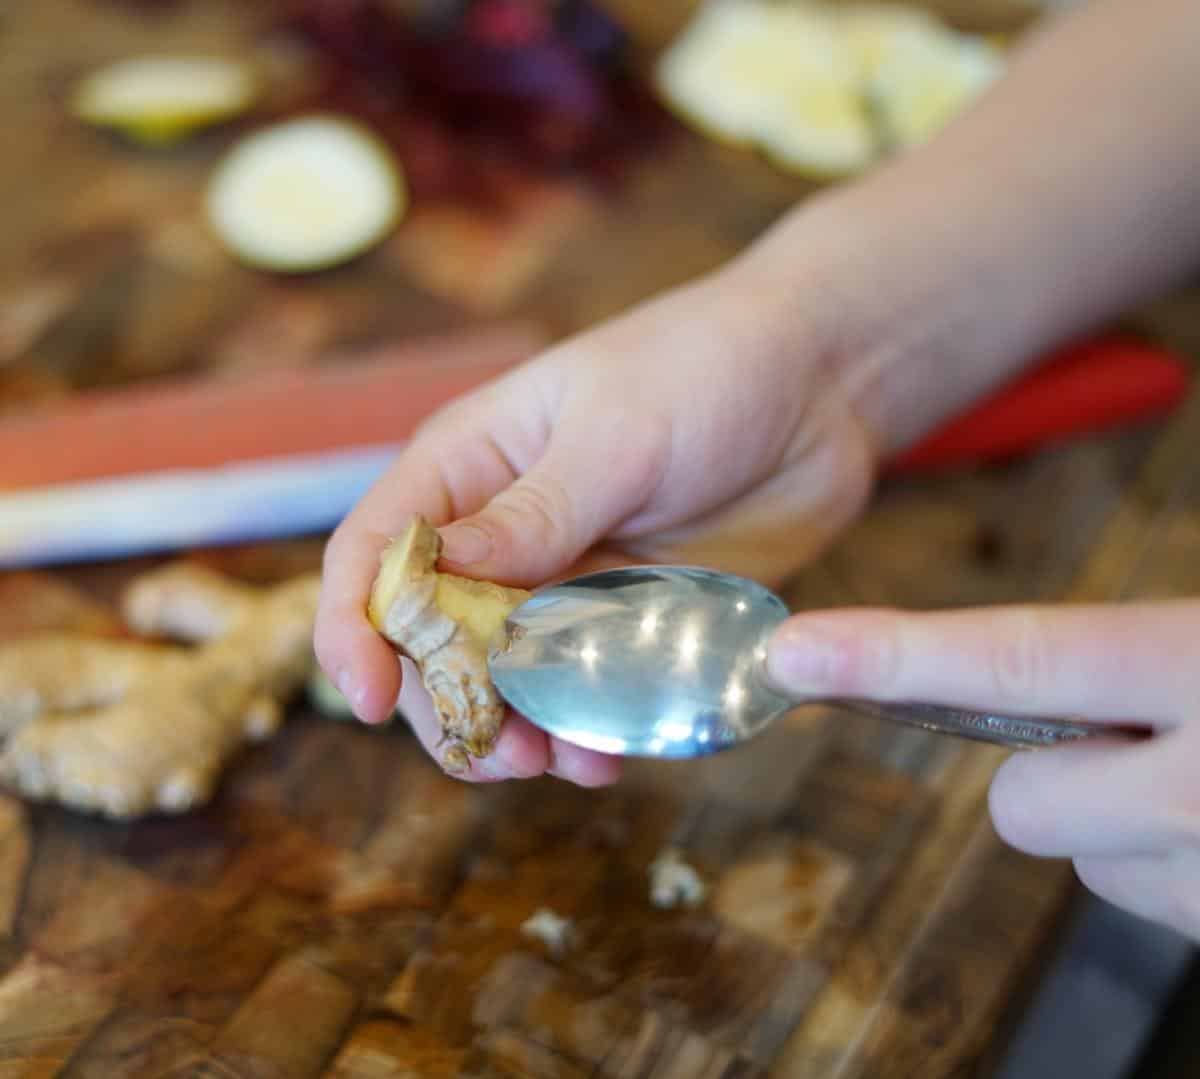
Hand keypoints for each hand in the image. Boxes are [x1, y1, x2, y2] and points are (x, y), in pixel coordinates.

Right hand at [315, 249, 879, 784]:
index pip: (373, 552)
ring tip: (562, 761)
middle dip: (451, 703)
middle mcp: (502, 532)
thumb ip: (532, 513)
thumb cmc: (703, 369)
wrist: (817, 386)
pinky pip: (584, 689)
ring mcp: (563, 580)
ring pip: (505, 679)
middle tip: (501, 753)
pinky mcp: (624, 617)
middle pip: (431, 639)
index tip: (369, 698)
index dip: (355, 628)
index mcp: (470, 466)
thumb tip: (432, 573)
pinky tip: (607, 753)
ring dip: (516, 732)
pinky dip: (584, 729)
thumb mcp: (616, 434)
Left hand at [766, 601, 1199, 938]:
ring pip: (1083, 856)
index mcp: (1192, 666)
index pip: (1017, 662)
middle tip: (1133, 740)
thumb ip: (1115, 657)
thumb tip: (990, 678)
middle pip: (1020, 801)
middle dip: (1045, 778)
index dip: (893, 658)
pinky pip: (1142, 892)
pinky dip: (1166, 862)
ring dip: (1119, 822)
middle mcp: (1198, 781)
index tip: (793, 654)